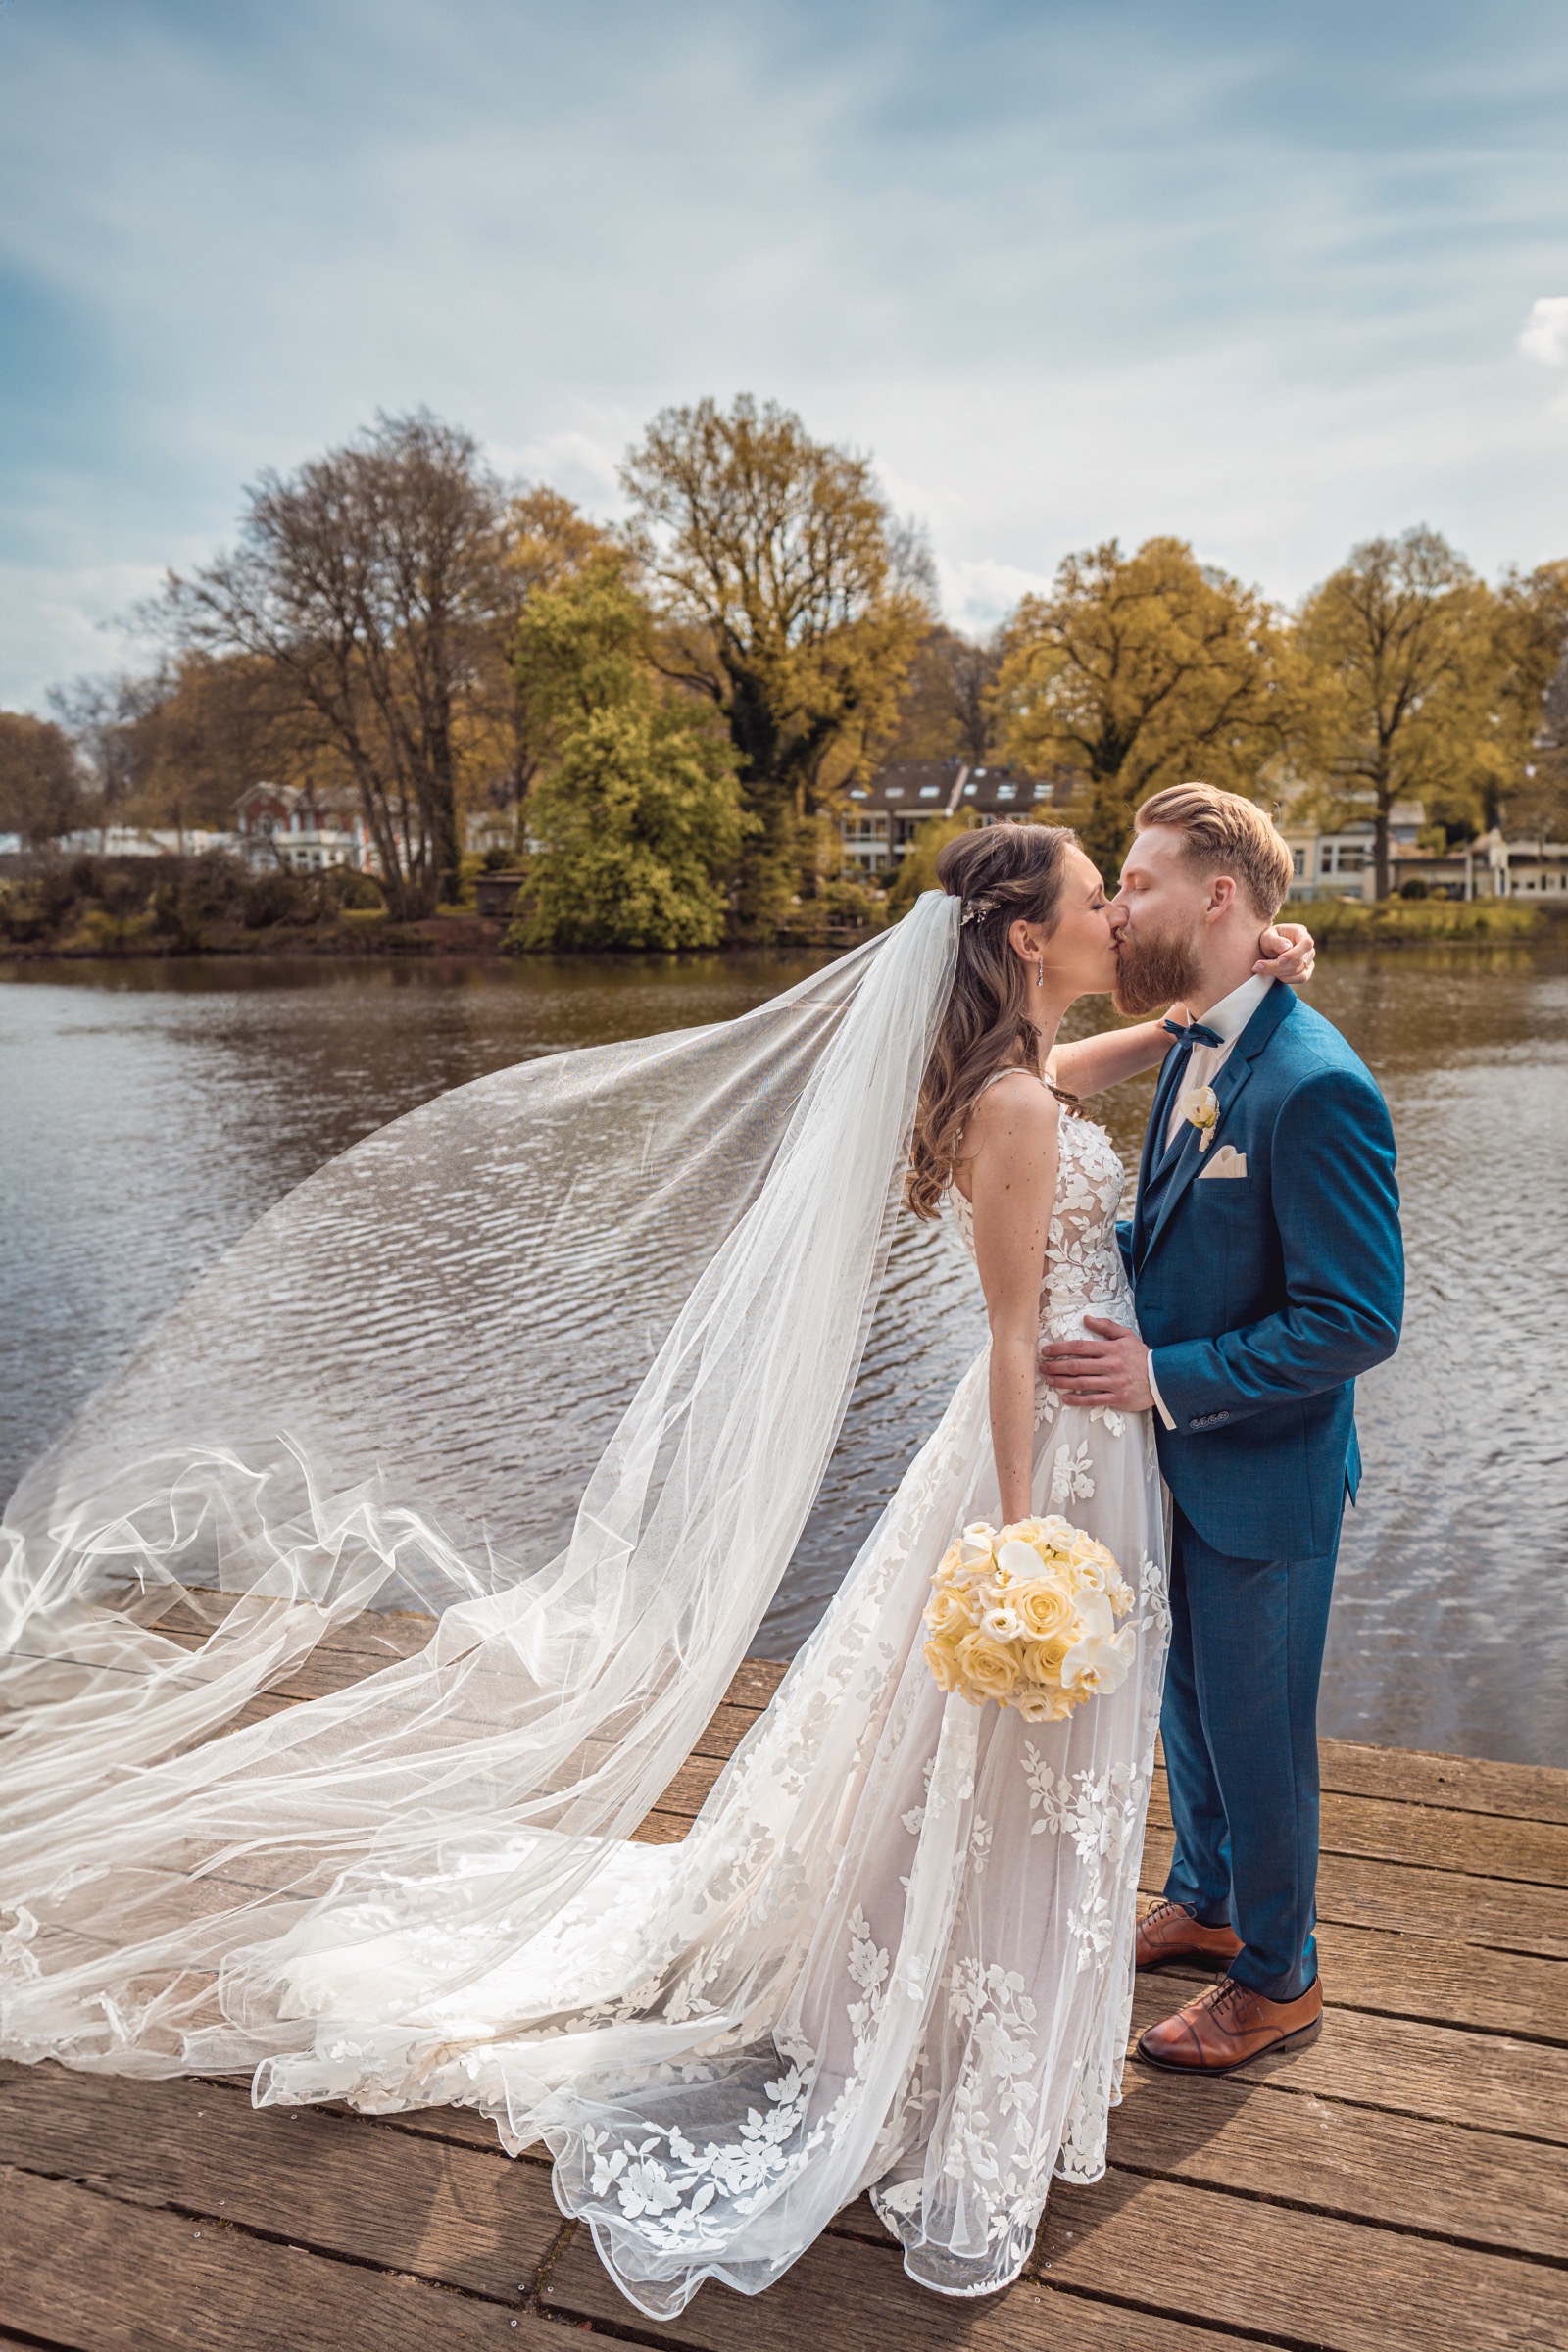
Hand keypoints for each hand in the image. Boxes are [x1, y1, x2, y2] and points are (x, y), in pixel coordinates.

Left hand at [1039, 1317, 1153, 1411]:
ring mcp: (1113, 1382)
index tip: (1046, 1351)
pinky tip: (1065, 1398)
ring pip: (1082, 1383)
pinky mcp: (1117, 1398)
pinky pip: (1094, 1400)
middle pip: (1077, 1365)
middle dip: (1056, 1366)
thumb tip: (1086, 1318)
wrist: (1163, 1377)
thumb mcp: (1127, 1336)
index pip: (1080, 1347)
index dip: (1060, 1348)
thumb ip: (1106, 1326)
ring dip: (1062, 1382)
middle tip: (1041, 1367)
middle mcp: (1110, 1365)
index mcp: (1111, 1349)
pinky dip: (1077, 1400)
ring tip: (1048, 1380)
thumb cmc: (1141, 1356)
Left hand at [1255, 920, 1313, 985]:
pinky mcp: (1306, 970)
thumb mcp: (1267, 936)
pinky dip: (1287, 979)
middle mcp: (1308, 946)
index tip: (1279, 960)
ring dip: (1279, 973)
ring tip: (1262, 969)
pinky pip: (1301, 978)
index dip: (1294, 954)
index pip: (1306, 943)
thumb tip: (1286, 948)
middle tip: (1257, 966)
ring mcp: (1309, 959)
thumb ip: (1275, 941)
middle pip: (1299, 961)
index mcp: (1301, 932)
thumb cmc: (1269, 939)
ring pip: (1299, 971)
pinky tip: (1275, 974)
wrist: (1270, 948)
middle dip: (1277, 966)